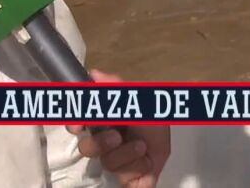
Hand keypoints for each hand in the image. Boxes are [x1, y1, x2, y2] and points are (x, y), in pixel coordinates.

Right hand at [68, 70, 170, 187]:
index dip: (75, 125)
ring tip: (141, 147)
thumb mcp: (138, 99)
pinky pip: (123, 177)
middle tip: (116, 136)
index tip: (78, 126)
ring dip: (127, 153)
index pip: (78, 124)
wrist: (174, 144)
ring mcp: (115, 163)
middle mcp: (105, 143)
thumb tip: (95, 73)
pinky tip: (145, 161)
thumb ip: (116, 86)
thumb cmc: (154, 121)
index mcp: (103, 123)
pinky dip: (137, 166)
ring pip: (107, 162)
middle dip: (101, 143)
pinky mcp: (125, 180)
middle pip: (86, 147)